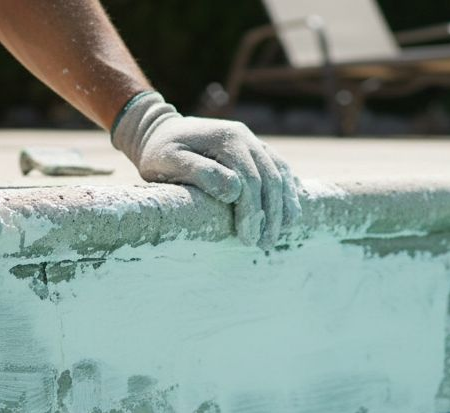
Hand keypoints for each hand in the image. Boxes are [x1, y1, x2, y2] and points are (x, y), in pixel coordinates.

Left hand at [112, 92, 299, 249]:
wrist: (159, 130)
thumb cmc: (160, 152)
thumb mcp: (170, 161)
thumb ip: (200, 173)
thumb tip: (234, 191)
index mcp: (227, 139)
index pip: (250, 180)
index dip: (252, 212)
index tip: (248, 239)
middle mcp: (245, 137)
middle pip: (270, 178)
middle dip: (271, 214)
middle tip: (265, 244)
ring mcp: (253, 141)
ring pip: (280, 174)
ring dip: (284, 205)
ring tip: (280, 234)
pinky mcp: (256, 149)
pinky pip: (280, 169)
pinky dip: (288, 191)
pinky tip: (290, 212)